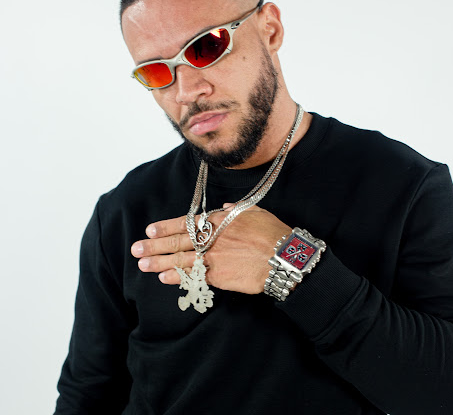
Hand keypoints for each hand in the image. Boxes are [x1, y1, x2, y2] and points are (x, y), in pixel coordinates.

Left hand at [131, 206, 291, 293]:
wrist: (283, 257)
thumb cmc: (272, 233)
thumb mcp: (254, 212)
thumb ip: (235, 209)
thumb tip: (225, 207)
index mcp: (220, 220)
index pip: (186, 222)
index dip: (166, 227)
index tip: (150, 230)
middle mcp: (212, 238)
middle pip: (179, 241)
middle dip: (155, 245)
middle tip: (136, 249)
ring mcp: (214, 258)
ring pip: (181, 260)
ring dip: (160, 262)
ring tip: (143, 265)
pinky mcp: (219, 276)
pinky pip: (194, 276)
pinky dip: (178, 277)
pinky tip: (164, 278)